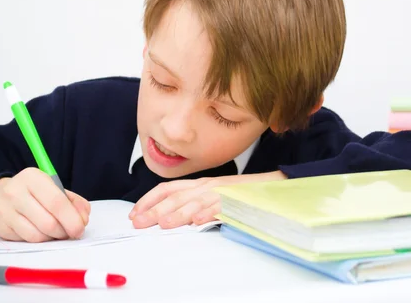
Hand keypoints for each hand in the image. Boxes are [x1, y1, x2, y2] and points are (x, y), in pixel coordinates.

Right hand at [0, 167, 90, 242]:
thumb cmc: (34, 192)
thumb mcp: (53, 188)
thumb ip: (73, 201)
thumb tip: (83, 219)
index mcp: (33, 178)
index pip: (56, 202)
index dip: (71, 219)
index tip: (80, 228)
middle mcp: (15, 192)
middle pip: (48, 222)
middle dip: (64, 231)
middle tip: (71, 233)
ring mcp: (5, 211)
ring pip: (37, 235)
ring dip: (53, 238)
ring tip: (57, 232)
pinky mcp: (0, 227)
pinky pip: (27, 240)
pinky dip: (40, 240)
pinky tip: (42, 233)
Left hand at [128, 171, 285, 228]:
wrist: (276, 186)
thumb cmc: (244, 194)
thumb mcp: (214, 197)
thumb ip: (196, 204)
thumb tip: (173, 219)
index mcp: (200, 184)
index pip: (168, 188)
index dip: (149, 200)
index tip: (135, 213)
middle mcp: (208, 185)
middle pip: (177, 196)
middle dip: (155, 210)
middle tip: (140, 223)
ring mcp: (223, 191)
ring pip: (196, 201)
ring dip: (179, 213)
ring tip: (164, 224)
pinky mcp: (239, 198)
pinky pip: (222, 205)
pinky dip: (210, 212)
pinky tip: (199, 221)